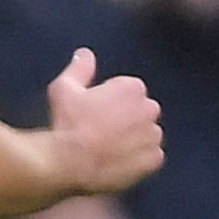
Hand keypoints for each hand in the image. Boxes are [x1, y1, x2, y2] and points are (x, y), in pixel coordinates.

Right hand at [46, 48, 164, 193]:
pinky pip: (150, 158)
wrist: (69, 163)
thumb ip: (80, 68)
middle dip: (126, 120)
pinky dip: (138, 161)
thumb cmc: (66, 124)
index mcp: (132, 88)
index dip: (109, 104)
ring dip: (133, 140)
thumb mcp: (65, 89)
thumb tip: (85, 54)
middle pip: (140, 112)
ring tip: (108, 150)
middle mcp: (149, 108)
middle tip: (101, 133)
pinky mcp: (153, 159)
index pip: (128, 92)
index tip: (94, 114)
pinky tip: (118, 163)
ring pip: (147, 135)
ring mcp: (153, 135)